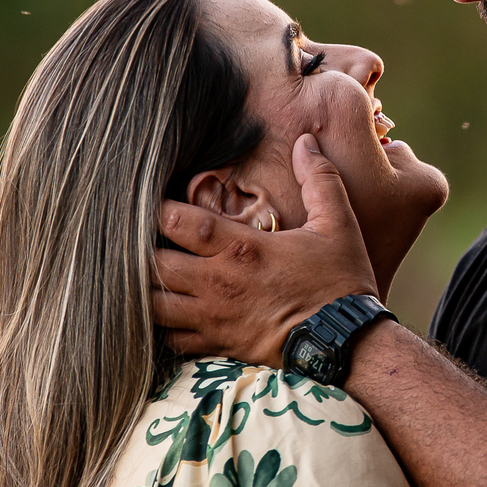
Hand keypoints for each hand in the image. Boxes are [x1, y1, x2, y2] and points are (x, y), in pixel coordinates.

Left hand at [152, 133, 376, 367]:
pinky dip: (158, 326)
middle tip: (138, 237)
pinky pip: (171, 340)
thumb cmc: (340, 283)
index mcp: (241, 248)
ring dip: (143, 288)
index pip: (179, 221)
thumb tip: (305, 142)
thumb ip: (318, 179)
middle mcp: (219, 282)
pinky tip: (159, 313)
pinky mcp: (218, 344)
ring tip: (141, 273)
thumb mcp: (337, 224)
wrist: (348, 343)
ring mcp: (214, 316)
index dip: (157, 209)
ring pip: (153, 304)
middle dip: (140, 249)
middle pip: (154, 263)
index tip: (152, 201)